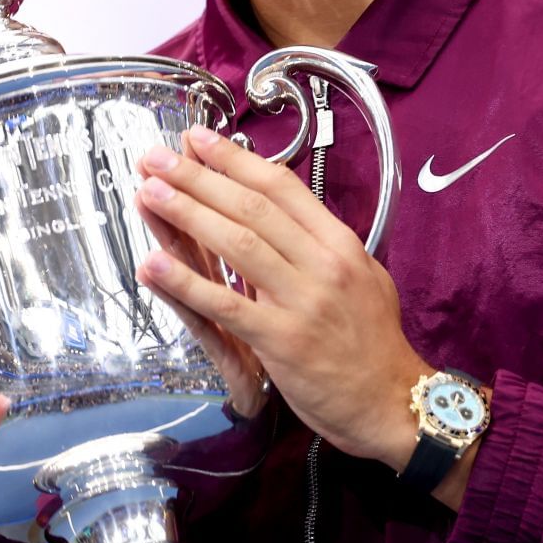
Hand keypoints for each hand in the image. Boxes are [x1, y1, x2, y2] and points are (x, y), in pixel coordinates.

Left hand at [133, 126, 427, 467]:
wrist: (393, 402)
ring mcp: (302, 300)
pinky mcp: (282, 340)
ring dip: (187, 214)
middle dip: (199, 178)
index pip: (281, 188)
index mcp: (340, 243)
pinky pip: (226, 304)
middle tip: (156, 157)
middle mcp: (323, 263)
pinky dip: (186, 282)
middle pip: (252, 207)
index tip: (198, 140)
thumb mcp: (363, 277)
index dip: (235, 160)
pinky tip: (153, 264)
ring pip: (238, 244)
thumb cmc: (373, 343)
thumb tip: (282, 218)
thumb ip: (321, 247)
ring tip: (149, 192)